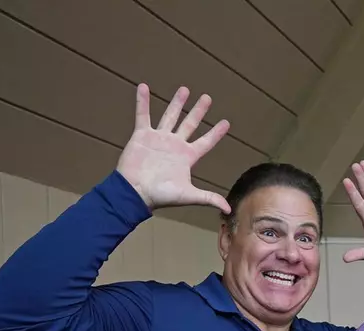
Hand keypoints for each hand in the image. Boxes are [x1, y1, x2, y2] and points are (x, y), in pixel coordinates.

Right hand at [116, 83, 230, 213]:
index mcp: (187, 157)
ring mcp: (159, 138)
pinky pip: (143, 115)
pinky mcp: (142, 135)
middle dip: (198, 111)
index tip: (226, 122)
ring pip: (170, 116)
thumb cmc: (161, 195)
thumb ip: (208, 198)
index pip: (206, 142)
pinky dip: (143, 101)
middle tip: (207, 98)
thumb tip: (228, 209)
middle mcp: (175, 145)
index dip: (216, 133)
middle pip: (190, 124)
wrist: (135, 192)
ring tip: (184, 89)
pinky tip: (143, 87)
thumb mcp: (188, 195)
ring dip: (177, 103)